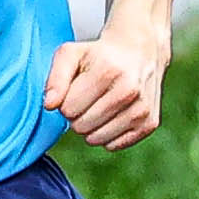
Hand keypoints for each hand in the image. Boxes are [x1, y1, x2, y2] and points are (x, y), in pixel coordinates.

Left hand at [49, 21, 168, 148]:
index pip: (67, 109)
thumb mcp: (70, 54)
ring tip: (99, 105)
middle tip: (87, 98)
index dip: (65, 101)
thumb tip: (49, 105)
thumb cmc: (98, 55)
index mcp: (108, 72)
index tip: (75, 90)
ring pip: (96, 139)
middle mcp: (129, 91)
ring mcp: (142, 109)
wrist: (140, 52)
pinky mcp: (150, 123)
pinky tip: (112, 114)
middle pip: (81, 126)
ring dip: (91, 127)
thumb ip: (55, 78)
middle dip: (77, 115)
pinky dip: (107, 135)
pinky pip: (113, 146)